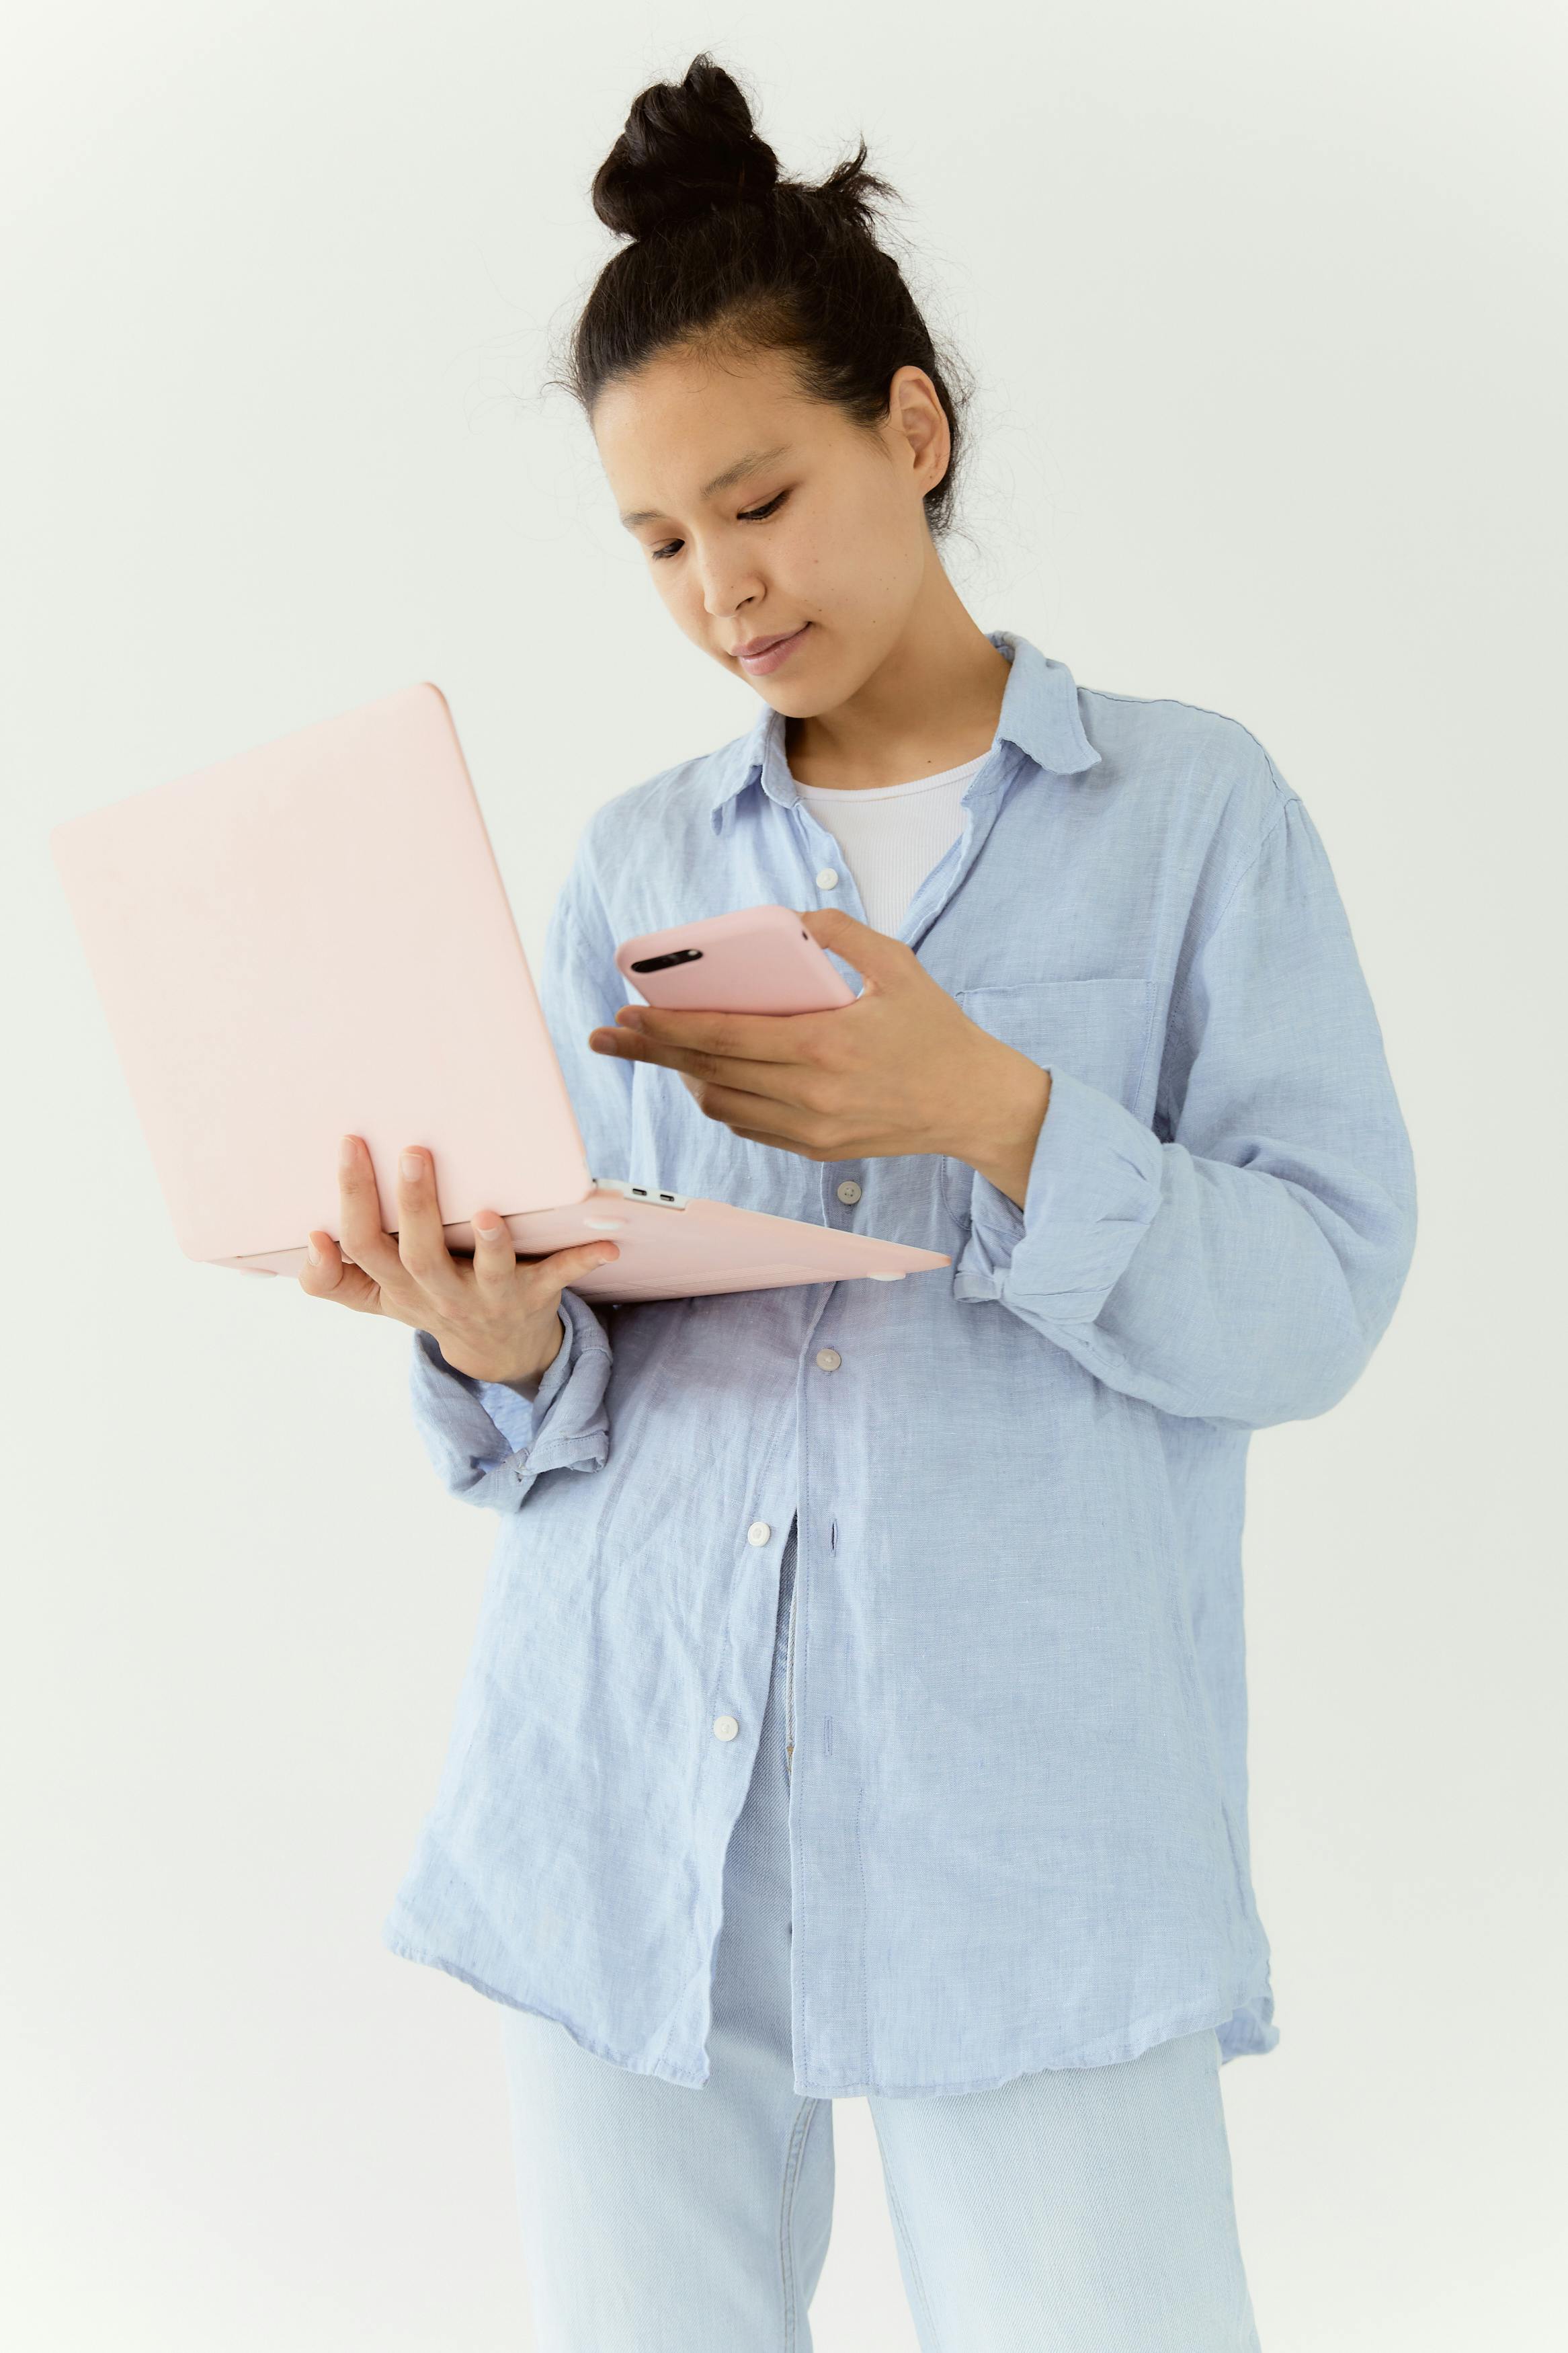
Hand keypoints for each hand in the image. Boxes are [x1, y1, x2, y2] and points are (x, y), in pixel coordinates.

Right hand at [296, 1136, 618, 1385]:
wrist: (495, 1351)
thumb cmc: (429, 1300)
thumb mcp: (377, 1297)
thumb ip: (333, 1279)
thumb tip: (309, 1242)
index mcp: (398, 1284)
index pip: (365, 1243)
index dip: (353, 1199)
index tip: (350, 1146)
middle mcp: (440, 1293)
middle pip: (420, 1253)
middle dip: (416, 1206)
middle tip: (416, 1153)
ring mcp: (489, 1297)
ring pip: (487, 1272)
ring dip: (491, 1245)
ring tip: (491, 1214)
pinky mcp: (534, 1296)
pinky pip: (559, 1278)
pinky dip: (582, 1260)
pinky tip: (608, 1243)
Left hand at [588, 908, 1052, 1207]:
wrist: (974, 1105)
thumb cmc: (937, 1029)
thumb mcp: (899, 964)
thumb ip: (842, 932)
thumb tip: (790, 918)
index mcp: (825, 1043)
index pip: (723, 1036)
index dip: (666, 1026)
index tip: (626, 1013)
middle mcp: (810, 1093)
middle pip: (706, 1072)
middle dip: (650, 1052)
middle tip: (609, 1036)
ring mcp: (810, 1127)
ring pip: (720, 1105)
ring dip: (684, 1076)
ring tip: (663, 1050)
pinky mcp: (815, 1149)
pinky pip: (747, 1126)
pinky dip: (720, 1099)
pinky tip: (710, 1076)